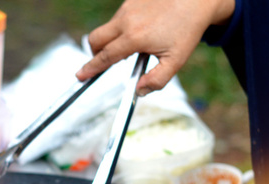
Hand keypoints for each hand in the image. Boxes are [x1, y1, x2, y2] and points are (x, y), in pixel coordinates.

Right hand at [76, 0, 234, 94]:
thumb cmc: (187, 28)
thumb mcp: (176, 60)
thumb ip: (157, 80)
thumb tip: (138, 91)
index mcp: (134, 38)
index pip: (104, 57)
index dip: (90, 68)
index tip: (80, 76)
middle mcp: (126, 21)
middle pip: (95, 40)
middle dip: (95, 53)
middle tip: (104, 62)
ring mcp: (127, 7)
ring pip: (108, 27)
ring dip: (113, 39)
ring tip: (138, 43)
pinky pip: (119, 16)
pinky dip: (123, 26)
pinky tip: (144, 27)